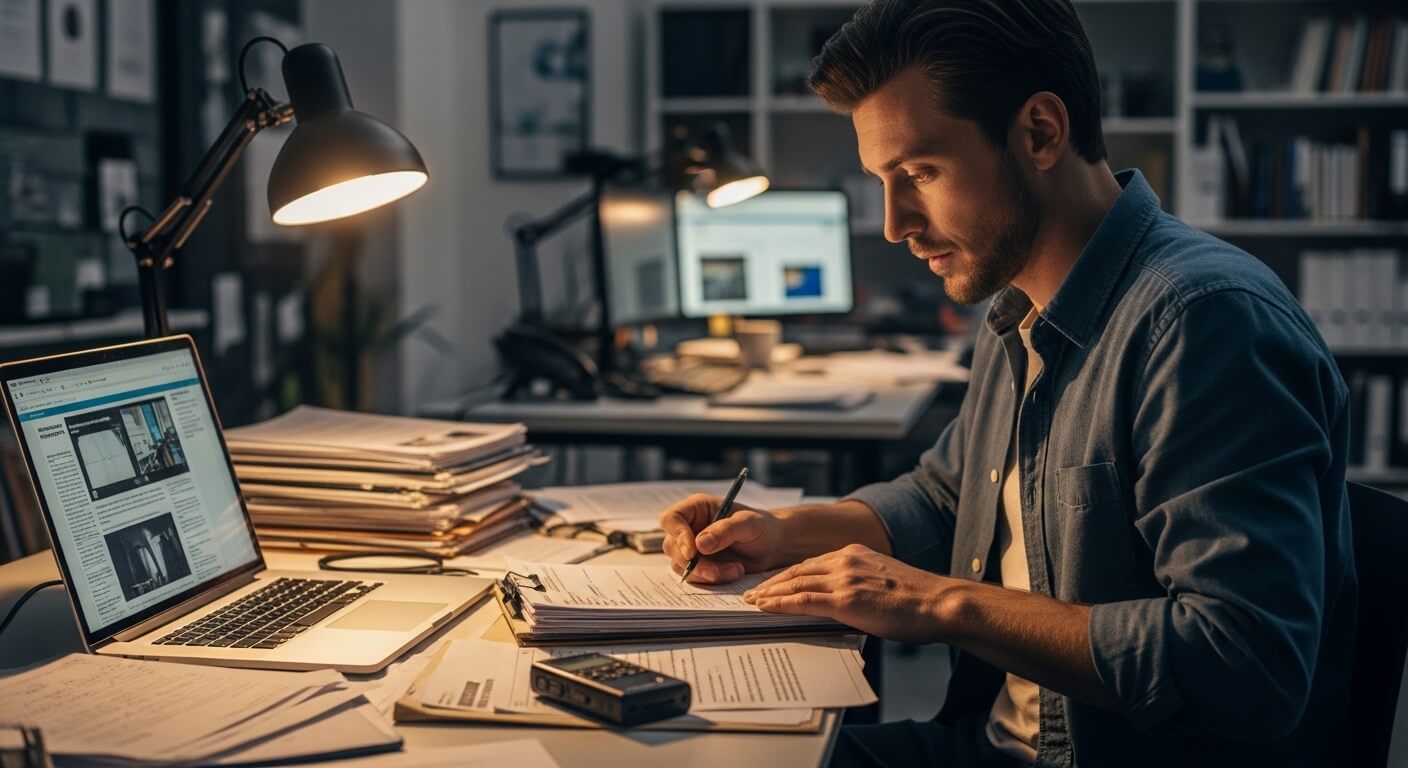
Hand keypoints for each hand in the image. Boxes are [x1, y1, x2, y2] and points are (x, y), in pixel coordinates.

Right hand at [659, 493, 786, 583]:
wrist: (772, 546)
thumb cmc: (761, 527)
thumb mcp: (749, 524)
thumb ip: (725, 530)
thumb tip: (700, 544)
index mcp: (697, 508)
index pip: (671, 519)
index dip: (677, 536)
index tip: (693, 552)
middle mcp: (690, 527)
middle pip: (672, 547)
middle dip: (694, 563)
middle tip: (717, 572)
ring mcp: (693, 548)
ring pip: (682, 565)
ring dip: (706, 573)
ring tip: (735, 570)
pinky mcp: (700, 565)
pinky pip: (695, 577)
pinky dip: (713, 580)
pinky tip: (734, 572)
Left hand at [742, 544, 949, 643]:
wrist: (938, 603)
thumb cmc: (917, 599)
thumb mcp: (883, 580)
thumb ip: (859, 583)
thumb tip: (841, 601)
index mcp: (854, 553)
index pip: (811, 564)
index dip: (787, 575)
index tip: (771, 583)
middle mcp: (846, 560)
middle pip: (797, 570)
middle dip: (772, 583)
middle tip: (752, 592)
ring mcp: (844, 578)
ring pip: (796, 583)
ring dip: (770, 594)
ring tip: (753, 602)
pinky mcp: (845, 599)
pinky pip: (804, 600)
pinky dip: (781, 604)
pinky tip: (766, 608)